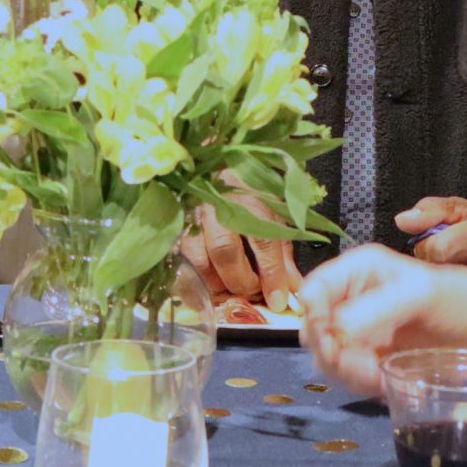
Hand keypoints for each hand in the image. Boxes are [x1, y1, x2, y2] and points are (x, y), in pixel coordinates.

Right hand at [180, 197, 300, 303]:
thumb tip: (292, 286)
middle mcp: (217, 205)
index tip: (278, 300)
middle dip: (241, 281)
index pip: (262, 240)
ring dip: (216, 283)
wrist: (212, 167)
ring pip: (198, 257)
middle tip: (253, 293)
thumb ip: (282, 250)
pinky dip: (194, 280)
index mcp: (249, 198)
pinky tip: (208, 287)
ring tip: (230, 291)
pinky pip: (180, 260)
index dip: (271, 274)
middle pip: (225, 250)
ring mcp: (191, 215)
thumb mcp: (273, 213)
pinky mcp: (174, 227)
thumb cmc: (248, 193)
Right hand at [298, 245, 466, 394]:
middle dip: (332, 352)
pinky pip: (349, 378)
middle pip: (313, 330)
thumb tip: (337, 331)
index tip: (335, 340)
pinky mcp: (373, 360)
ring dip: (348, 373)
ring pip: (327, 359)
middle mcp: (353, 300)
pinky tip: (389, 384)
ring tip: (380, 376)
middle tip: (365, 366)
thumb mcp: (421, 293)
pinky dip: (363, 385)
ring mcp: (361, 333)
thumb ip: (376, 309)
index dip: (315, 317)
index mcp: (359, 271)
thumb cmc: (464, 299)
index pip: (312, 291)